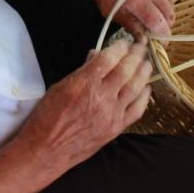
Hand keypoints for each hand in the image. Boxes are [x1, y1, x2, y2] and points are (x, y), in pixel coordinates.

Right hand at [13, 39, 152, 181]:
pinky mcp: (116, 128)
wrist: (47, 149)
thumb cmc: (47, 117)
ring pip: (135, 87)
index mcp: (84, 83)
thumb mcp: (60, 87)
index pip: (108, 58)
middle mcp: (101, 97)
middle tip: (141, 47)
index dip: (119, 47)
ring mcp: (112, 114)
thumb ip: (81, 71)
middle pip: (126, 70)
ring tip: (146, 63)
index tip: (124, 42)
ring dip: (143, 73)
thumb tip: (96, 57)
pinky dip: (144, 97)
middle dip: (136, 55)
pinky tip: (147, 88)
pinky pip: (137, 110)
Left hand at [83, 0, 178, 36]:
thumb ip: (130, 25)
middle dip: (165, 24)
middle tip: (156, 26)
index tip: (162, 42)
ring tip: (152, 7)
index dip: (163, 36)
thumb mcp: (110, 10)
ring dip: (165, 9)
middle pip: (170, 14)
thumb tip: (144, 41)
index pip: (159, 24)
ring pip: (172, 1)